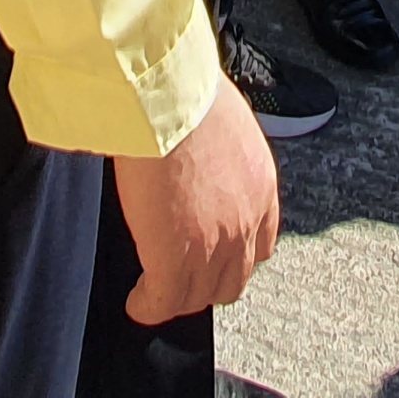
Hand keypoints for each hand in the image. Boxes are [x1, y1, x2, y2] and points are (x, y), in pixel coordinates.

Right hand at [112, 78, 279, 322]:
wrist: (167, 99)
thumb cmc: (187, 91)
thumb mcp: (224, 123)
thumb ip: (221, 152)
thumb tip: (198, 149)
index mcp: (261, 188)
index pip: (261, 244)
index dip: (234, 257)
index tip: (214, 254)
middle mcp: (246, 222)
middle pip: (233, 280)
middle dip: (207, 282)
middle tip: (182, 274)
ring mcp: (213, 245)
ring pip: (198, 296)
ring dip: (177, 295)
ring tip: (156, 290)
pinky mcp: (175, 258)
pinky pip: (163, 301)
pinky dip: (149, 306)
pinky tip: (137, 301)